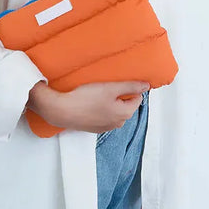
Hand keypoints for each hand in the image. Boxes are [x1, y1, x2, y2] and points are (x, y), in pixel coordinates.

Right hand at [28, 80, 150, 133]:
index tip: (119, 81)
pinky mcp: (93, 127)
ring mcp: (105, 127)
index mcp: (125, 114)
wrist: (62, 111)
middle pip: (125, 105)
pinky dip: (98, 108)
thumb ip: (130, 87)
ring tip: (96, 92)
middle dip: (118, 95)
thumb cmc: (85, 99)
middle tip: (106, 85)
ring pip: (113, 110)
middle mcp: (117, 123)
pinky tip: (89, 101)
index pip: (137, 98)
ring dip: (108, 102)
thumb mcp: (111, 88)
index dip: (129, 87)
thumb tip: (146, 86)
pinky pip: (101, 115)